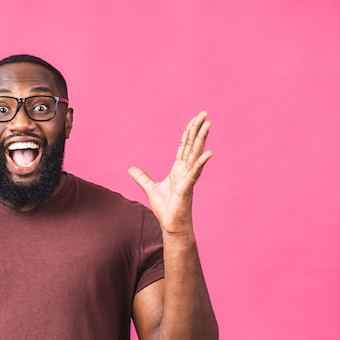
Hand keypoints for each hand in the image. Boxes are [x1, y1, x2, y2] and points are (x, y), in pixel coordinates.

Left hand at [128, 111, 211, 234]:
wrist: (171, 225)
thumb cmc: (166, 209)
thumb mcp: (150, 188)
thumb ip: (142, 177)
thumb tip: (131, 168)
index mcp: (178, 169)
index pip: (184, 146)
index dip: (189, 132)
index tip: (195, 119)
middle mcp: (186, 171)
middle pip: (192, 145)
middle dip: (198, 129)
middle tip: (205, 113)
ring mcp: (188, 178)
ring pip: (196, 154)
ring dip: (202, 139)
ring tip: (208, 124)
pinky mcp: (187, 188)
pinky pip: (195, 173)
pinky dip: (200, 163)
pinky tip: (208, 153)